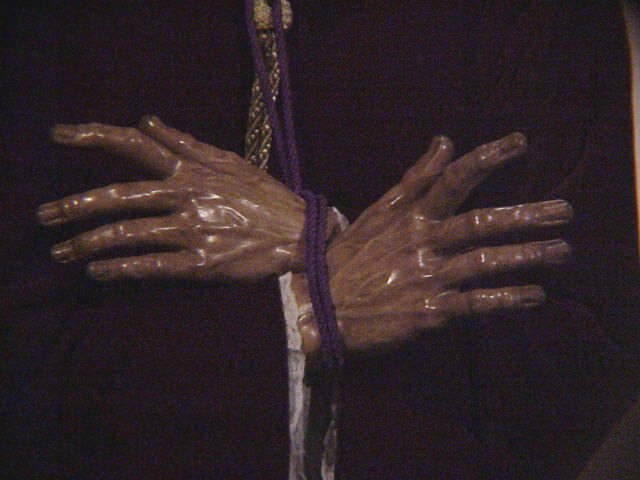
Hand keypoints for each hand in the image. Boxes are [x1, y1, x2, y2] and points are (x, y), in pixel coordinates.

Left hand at [37, 116, 310, 280]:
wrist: (300, 234)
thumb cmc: (265, 197)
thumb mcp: (230, 161)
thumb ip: (186, 142)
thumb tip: (148, 120)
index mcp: (192, 169)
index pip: (135, 145)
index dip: (94, 137)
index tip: (59, 136)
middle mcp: (186, 197)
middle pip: (119, 197)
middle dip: (76, 206)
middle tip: (44, 216)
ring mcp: (192, 231)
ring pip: (128, 235)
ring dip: (88, 243)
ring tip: (62, 252)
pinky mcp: (201, 263)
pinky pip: (151, 266)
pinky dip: (121, 270)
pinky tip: (98, 273)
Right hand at [296, 133, 572, 351]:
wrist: (319, 308)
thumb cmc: (349, 259)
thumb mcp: (376, 213)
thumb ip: (415, 179)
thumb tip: (445, 141)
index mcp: (408, 215)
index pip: (451, 179)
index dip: (486, 159)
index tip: (520, 142)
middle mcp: (420, 242)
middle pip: (480, 223)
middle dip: (525, 216)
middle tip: (565, 211)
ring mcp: (426, 277)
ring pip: (485, 262)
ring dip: (526, 256)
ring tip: (562, 252)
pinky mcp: (429, 311)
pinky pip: (476, 303)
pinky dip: (507, 299)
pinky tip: (535, 295)